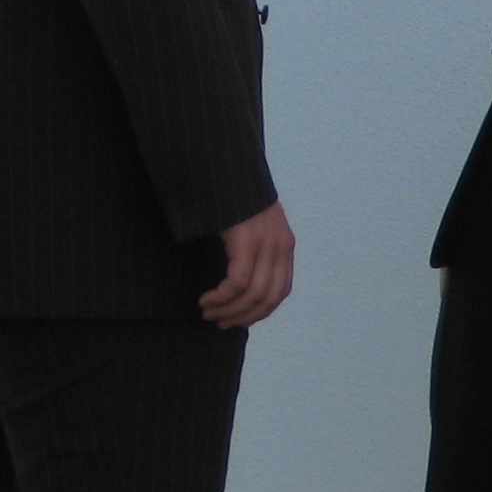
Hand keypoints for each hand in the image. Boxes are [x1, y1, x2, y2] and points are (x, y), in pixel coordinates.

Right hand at [201, 199, 294, 327]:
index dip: (260, 311)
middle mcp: (281, 246)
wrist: (229, 169)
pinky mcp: (247, 240)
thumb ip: (253, 251)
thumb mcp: (252, 226)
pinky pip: (237, 282)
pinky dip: (221, 297)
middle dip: (243, 317)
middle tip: (220, 322)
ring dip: (228, 310)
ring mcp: (266, 243)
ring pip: (252, 294)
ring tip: (208, 312)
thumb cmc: (234, 199)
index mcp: (285, 245)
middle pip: (268, 298)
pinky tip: (207, 298)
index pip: (280, 291)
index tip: (239, 320)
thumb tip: (239, 284)